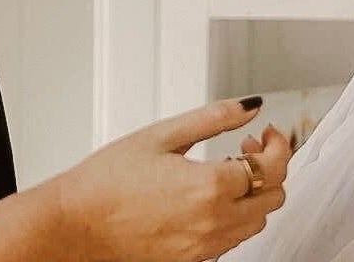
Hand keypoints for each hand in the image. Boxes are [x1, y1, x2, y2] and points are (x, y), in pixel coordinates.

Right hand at [53, 99, 290, 261]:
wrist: (76, 224)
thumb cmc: (107, 181)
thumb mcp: (162, 135)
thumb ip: (213, 118)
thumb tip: (248, 106)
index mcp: (209, 186)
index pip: (272, 167)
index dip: (278, 145)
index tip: (267, 133)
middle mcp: (214, 222)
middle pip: (274, 197)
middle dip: (270, 168)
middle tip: (248, 147)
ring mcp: (205, 246)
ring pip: (257, 222)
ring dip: (255, 194)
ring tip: (226, 170)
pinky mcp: (192, 260)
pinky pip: (232, 239)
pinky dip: (235, 216)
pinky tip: (209, 196)